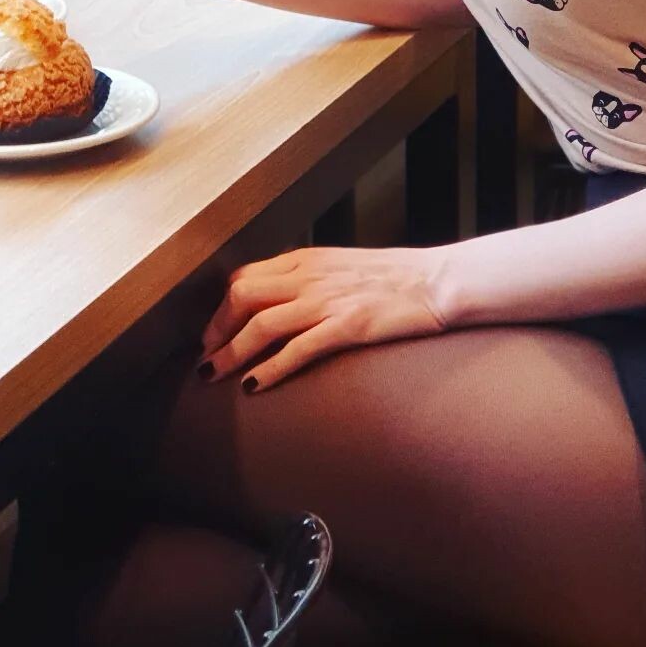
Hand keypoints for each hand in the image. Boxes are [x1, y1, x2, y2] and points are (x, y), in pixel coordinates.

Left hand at [198, 245, 447, 389]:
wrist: (438, 280)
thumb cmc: (394, 277)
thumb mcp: (341, 267)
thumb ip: (309, 278)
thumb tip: (279, 302)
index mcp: (306, 259)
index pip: (245, 277)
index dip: (220, 307)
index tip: (212, 333)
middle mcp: (309, 275)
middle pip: (241, 297)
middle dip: (216, 331)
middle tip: (208, 358)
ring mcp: (327, 301)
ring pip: (260, 325)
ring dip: (231, 353)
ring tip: (215, 376)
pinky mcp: (347, 326)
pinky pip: (296, 349)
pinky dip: (268, 369)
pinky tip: (253, 387)